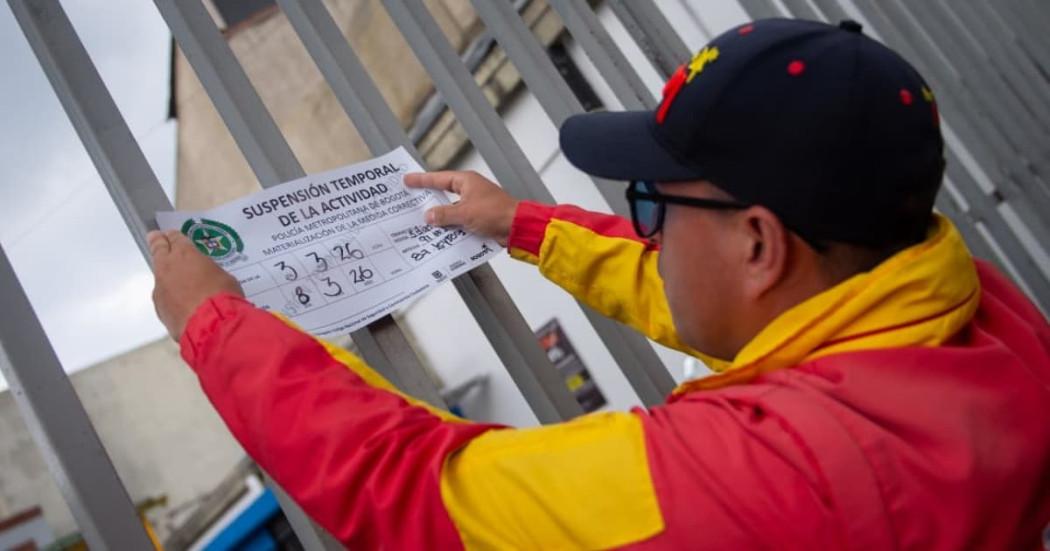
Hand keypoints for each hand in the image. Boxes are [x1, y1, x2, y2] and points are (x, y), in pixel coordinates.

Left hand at [149, 230, 243, 339]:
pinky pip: (164, 297)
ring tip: (175, 279)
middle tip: (155, 237)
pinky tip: (181, 303)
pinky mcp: (159, 307)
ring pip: (160, 276)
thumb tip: (207, 277)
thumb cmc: (223, 296)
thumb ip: (209, 272)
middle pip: (158, 250)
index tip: (172, 236)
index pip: (175, 239)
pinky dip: (170, 297)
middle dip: (157, 243)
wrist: (211, 325)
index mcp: (185, 254)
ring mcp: (160, 288)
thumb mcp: (224, 277)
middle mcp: (168, 267)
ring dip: (166, 275)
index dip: (175, 237)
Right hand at [404, 171, 519, 246]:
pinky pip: (460, 221)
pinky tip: (442, 235)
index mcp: (467, 182)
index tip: (408, 180)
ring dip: (441, 217)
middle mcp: (471, 191)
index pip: (439, 179)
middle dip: (430, 201)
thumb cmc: (496, 213)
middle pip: (444, 194)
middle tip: (412, 202)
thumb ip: (444, 215)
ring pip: (452, 210)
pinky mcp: (480, 218)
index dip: (422, 180)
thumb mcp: (464, 213)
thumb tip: (428, 215)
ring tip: (423, 223)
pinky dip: (452, 226)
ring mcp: (475, 205)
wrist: (517, 227)